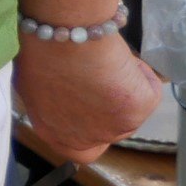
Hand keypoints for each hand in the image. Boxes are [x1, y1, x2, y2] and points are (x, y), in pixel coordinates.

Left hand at [13, 30, 165, 162]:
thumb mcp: (35, 84)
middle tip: (111, 82)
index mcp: (55, 134)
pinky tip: (124, 59)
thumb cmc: (41, 51)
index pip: (79, 151)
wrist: (64, 34)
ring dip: (125, 88)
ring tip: (108, 61)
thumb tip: (63, 98)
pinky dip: (142, 73)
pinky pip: (150, 91)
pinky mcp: (137, 112)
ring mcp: (113, 129)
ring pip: (132, 110)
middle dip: (113, 108)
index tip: (93, 111)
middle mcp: (85, 139)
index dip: (90, 133)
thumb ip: (51, 102)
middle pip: (111, 131)